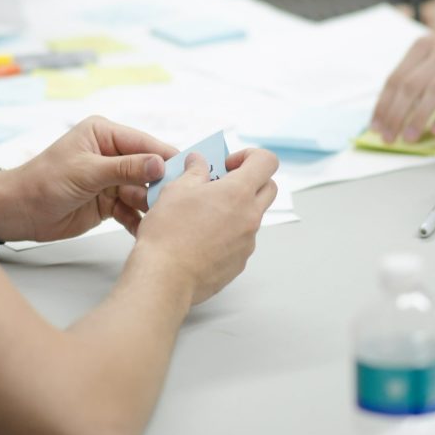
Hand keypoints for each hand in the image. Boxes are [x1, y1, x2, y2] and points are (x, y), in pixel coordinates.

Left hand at [0, 116, 177, 241]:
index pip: (144, 144)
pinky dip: (138, 220)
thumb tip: (160, 164)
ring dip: (151, 205)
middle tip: (179, 200)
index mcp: (105, 134)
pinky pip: (132, 209)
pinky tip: (146, 230)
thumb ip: (125, 168)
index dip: (166, 157)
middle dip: (161, 185)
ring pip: (143, 191)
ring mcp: (111, 179)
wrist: (18, 212)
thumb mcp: (86, 171)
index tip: (191, 171)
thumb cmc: (44, 182)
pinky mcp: (109, 202)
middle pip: (148, 169)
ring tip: (164, 219)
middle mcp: (112, 154)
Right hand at [133, 148, 278, 304]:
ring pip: (253, 216)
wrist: (165, 277)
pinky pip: (241, 240)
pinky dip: (228, 233)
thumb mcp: (176, 190)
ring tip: (203, 214)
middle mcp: (250, 217)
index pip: (267, 162)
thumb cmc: (168, 232)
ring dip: (236, 209)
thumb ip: (194, 171)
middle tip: (221, 185)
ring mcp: (248, 242)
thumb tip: (199, 161)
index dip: (249, 156)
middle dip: (249, 181)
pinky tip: (200, 238)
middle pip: (268, 188)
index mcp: (238, 193)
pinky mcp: (239, 262)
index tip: (227, 165)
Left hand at [371, 18, 434, 143]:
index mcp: (423, 46)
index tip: (375, 127)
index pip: (395, 79)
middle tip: (388, 137)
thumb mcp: (434, 55)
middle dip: (395, 115)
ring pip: (434, 90)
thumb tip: (386, 113)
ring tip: (409, 138)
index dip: (383, 105)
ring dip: (418, 118)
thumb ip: (412, 76)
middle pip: (411, 86)